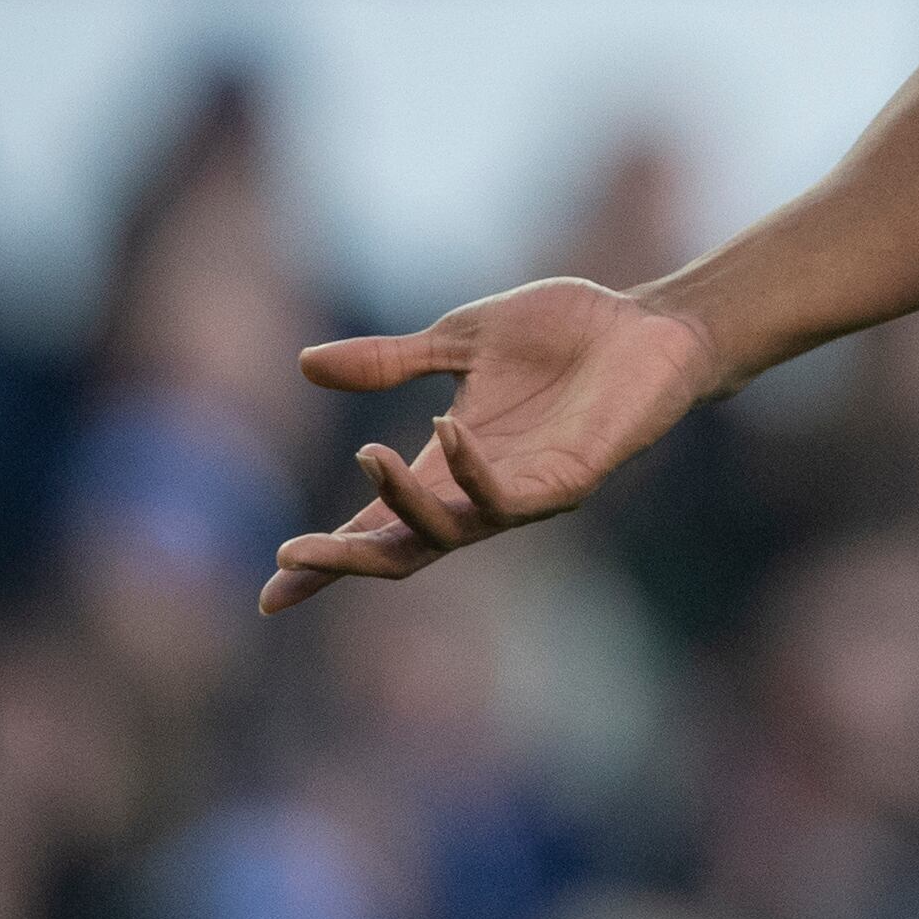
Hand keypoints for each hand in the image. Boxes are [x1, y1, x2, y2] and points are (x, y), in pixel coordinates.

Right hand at [258, 275, 719, 614]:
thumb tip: (306, 364)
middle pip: (402, 551)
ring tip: (369, 457)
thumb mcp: (460, 339)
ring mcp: (525, 493)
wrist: (649, 324)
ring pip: (450, 532)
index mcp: (448, 464)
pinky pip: (512, 496)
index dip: (327, 559)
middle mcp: (480, 490)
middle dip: (346, 561)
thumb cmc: (566, 333)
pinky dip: (475, 468)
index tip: (269, 595)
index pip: (377, 526)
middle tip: (291, 561)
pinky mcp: (569, 482)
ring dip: (405, 505)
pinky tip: (450, 429)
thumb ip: (391, 360)